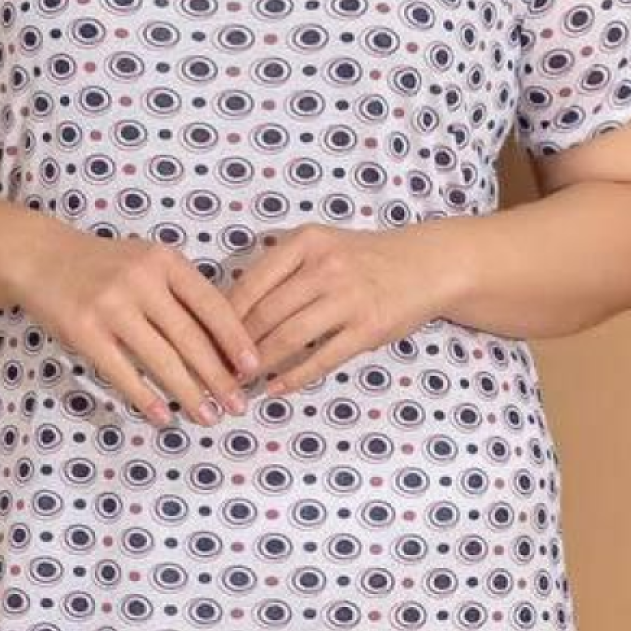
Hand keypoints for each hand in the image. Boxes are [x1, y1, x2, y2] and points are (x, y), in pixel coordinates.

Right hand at [6, 220, 261, 426]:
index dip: (235, 339)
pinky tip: (163, 416)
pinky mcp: (84, 331)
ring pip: (161, 360)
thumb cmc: (107, 266)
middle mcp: (140, 280)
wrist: (42, 258)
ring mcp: (110, 306)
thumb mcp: (149, 264)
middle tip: (237, 405)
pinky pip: (122, 372)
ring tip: (208, 417)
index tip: (253, 368)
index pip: (211, 304)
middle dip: (218, 377)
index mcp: (165, 261)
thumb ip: (182, 294)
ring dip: (189, 394)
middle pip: (190, 338)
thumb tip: (224, 346)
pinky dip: (145, 398)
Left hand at [225, 222, 466, 394]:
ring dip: (259, 364)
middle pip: (265, 314)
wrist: (425, 265)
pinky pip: (321, 359)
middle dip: (235, 347)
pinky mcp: (368, 328)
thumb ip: (280, 269)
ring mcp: (348, 298)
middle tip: (217, 367)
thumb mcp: (319, 246)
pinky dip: (294, 378)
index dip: (222, 317)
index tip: (205, 338)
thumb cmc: (362, 258)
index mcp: (305, 242)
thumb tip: (226, 308)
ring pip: (289, 338)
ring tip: (241, 380)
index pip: (250, 284)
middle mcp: (325, 267)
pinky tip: (276, 389)